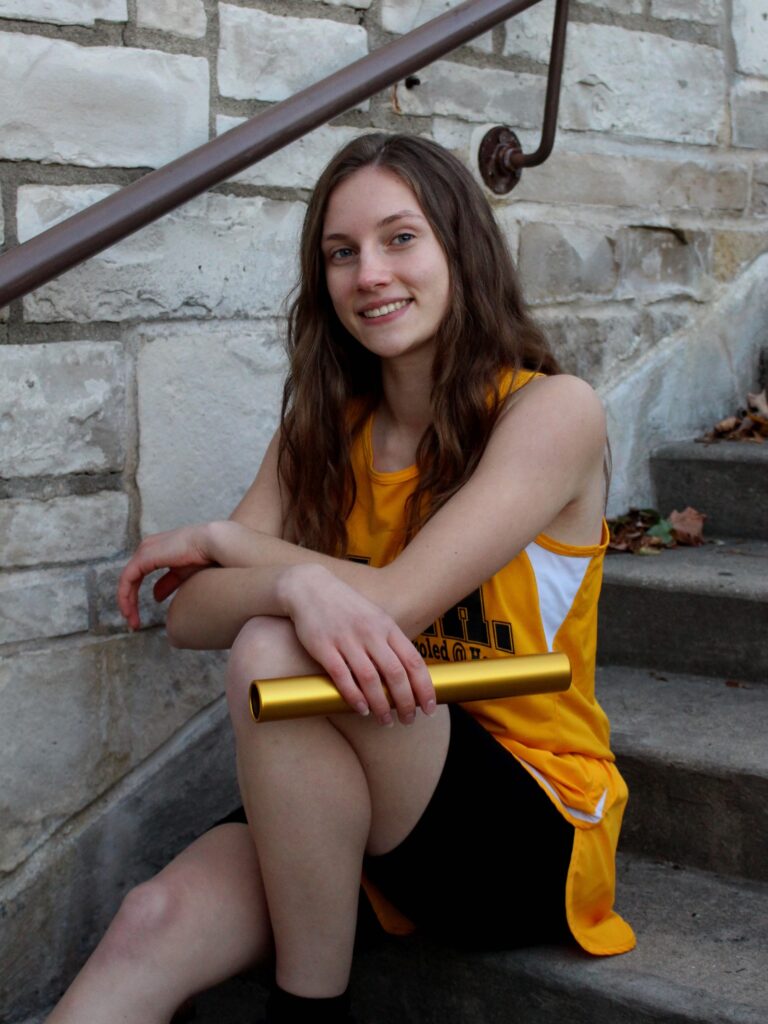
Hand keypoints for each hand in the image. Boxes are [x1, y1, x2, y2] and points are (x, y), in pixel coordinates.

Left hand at [117, 523, 215, 629]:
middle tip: (134, 624)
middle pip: (130, 579)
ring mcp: (145, 551)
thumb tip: (155, 597)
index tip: (138, 617)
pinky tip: (129, 610)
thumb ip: (168, 583)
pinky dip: (125, 595)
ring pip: (127, 580)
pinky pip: (128, 579)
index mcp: (156, 550)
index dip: (135, 597)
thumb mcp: (183, 574)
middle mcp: (147, 548)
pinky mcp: (144, 556)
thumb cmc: (205, 555)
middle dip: (129, 602)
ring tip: (132, 622)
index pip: (138, 575)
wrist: (214, 544)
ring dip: (126, 602)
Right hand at [278, 564, 435, 725]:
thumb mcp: (375, 618)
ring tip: (385, 721)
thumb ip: (390, 642)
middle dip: (405, 702)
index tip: (429, 708)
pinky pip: (342, 676)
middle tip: (408, 720)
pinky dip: (354, 696)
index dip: (424, 687)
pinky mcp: (323, 646)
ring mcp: (346, 639)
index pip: (413, 661)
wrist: (309, 588)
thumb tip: (409, 674)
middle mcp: (370, 633)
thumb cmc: (346, 608)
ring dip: (381, 705)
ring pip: (370, 679)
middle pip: (395, 673)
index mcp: (387, 627)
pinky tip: (361, 709)